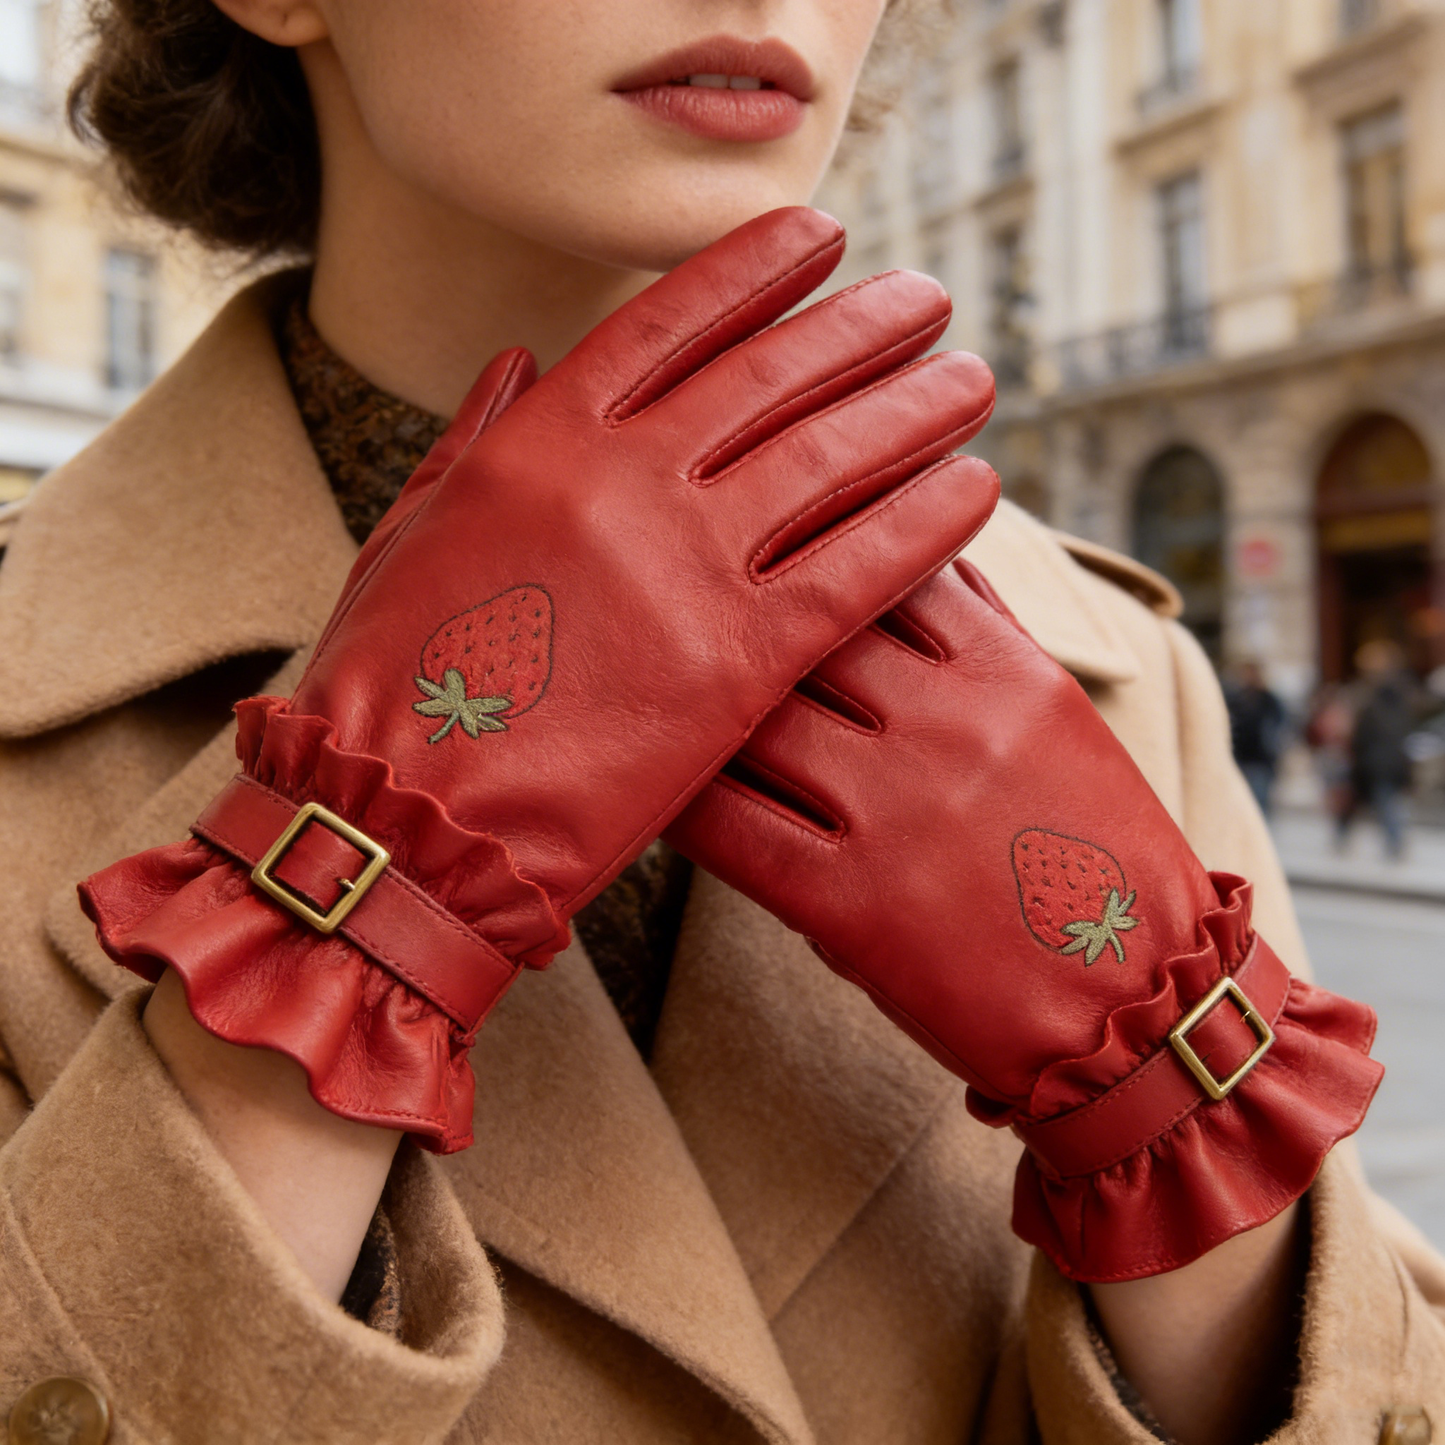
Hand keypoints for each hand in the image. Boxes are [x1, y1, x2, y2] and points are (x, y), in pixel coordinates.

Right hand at [81, 207, 999, 1151]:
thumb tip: (522, 357)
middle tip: (929, 299)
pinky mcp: (736, 664)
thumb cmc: (391, 684)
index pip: (669, 320)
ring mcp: (684, 567)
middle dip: (862, 326)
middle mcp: (624, 478)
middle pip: (775, 375)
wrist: (399, 820)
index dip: (754, 268)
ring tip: (976, 379)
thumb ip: (477, 438)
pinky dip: (924, 523)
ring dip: (915, 409)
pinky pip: (856, 571)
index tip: (817, 235)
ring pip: (832, 460)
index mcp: (541, 439)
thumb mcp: (410, 532)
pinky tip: (976, 489)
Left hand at [667, 557, 1381, 1280]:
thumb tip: (927, 556)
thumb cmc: (1099, 858)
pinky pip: (733, 831)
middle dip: (735, 617)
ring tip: (643, 685)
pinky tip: (650, 785)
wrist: (1143, 1007)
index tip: (756, 553)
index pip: (883, 568)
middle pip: (803, 634)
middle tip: (664, 605)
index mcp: (1005, 673)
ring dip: (694, 702)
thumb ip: (989, 637)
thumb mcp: (1062, 724)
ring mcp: (896, 812)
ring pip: (755, 721)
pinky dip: (680, 801)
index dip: (811, 554)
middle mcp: (947, 724)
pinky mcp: (850, 904)